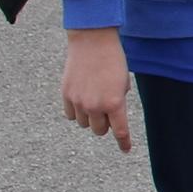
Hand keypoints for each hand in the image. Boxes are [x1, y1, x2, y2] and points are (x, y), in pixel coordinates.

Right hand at [61, 27, 131, 151]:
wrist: (92, 42)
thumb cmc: (113, 60)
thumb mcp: (124, 83)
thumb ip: (118, 101)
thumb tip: (112, 114)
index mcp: (114, 103)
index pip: (120, 131)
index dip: (124, 142)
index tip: (126, 150)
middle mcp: (95, 106)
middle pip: (99, 130)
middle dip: (105, 124)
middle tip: (108, 112)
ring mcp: (78, 102)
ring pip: (84, 124)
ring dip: (91, 118)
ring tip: (95, 102)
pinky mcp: (66, 95)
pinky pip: (71, 115)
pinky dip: (77, 112)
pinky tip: (82, 101)